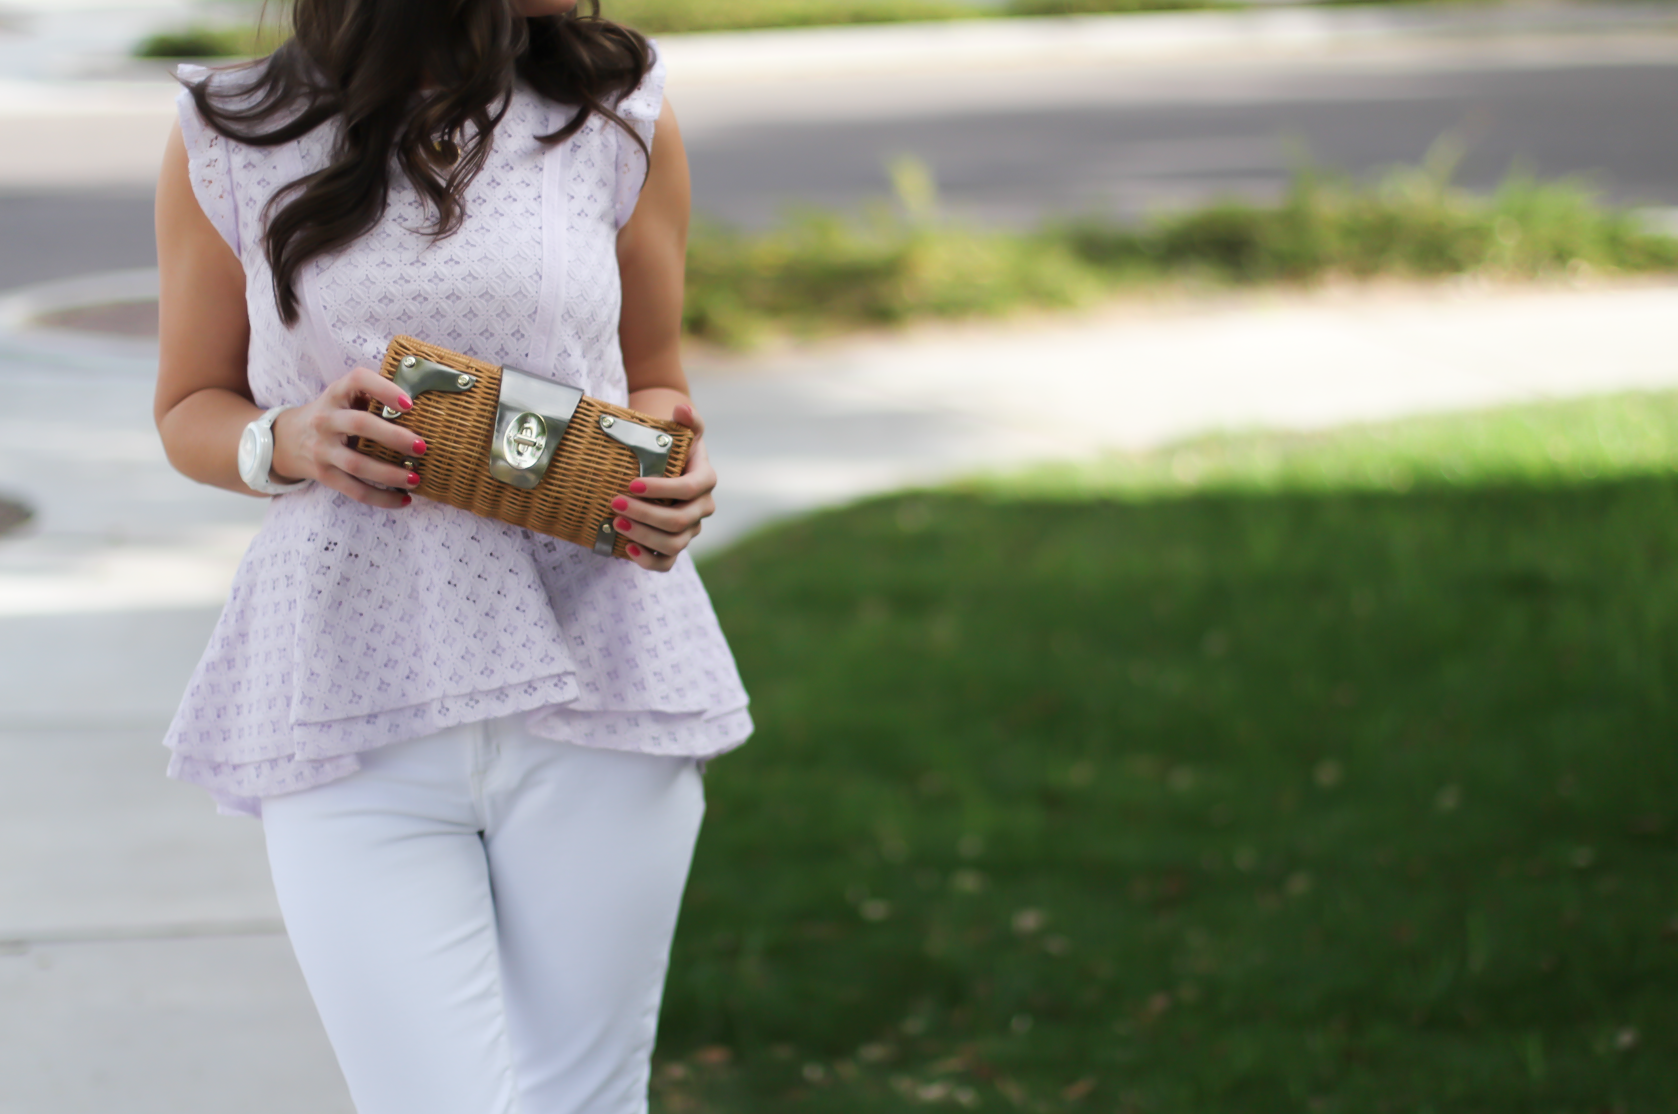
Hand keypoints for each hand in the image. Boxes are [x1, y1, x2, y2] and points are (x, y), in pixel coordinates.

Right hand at [270, 366, 424, 509]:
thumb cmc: (332, 415)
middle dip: (393, 436)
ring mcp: (323, 449)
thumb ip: (371, 397)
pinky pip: (355, 490)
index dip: (384, 389)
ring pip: (357, 464)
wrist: (288, 439)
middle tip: (421, 446)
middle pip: (359, 425)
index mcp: (335, 394)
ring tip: (415, 479)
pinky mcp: (325, 475)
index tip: (409, 404)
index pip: (357, 380)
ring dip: (389, 474)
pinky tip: (403, 499)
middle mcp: (326, 420)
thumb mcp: (343, 397)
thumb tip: (422, 406)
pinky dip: (381, 498)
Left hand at [609, 402, 716, 571]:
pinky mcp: (674, 544)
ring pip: (672, 544)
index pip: (688, 489)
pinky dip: (648, 560)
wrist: (665, 463)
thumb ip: (687, 418)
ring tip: (616, 523)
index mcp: (706, 481)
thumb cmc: (672, 445)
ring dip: (643, 535)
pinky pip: (666, 562)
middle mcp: (701, 508)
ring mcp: (689, 530)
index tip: (631, 484)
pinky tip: (628, 548)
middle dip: (645, 514)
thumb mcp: (681, 429)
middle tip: (615, 503)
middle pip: (679, 521)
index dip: (662, 490)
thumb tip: (681, 408)